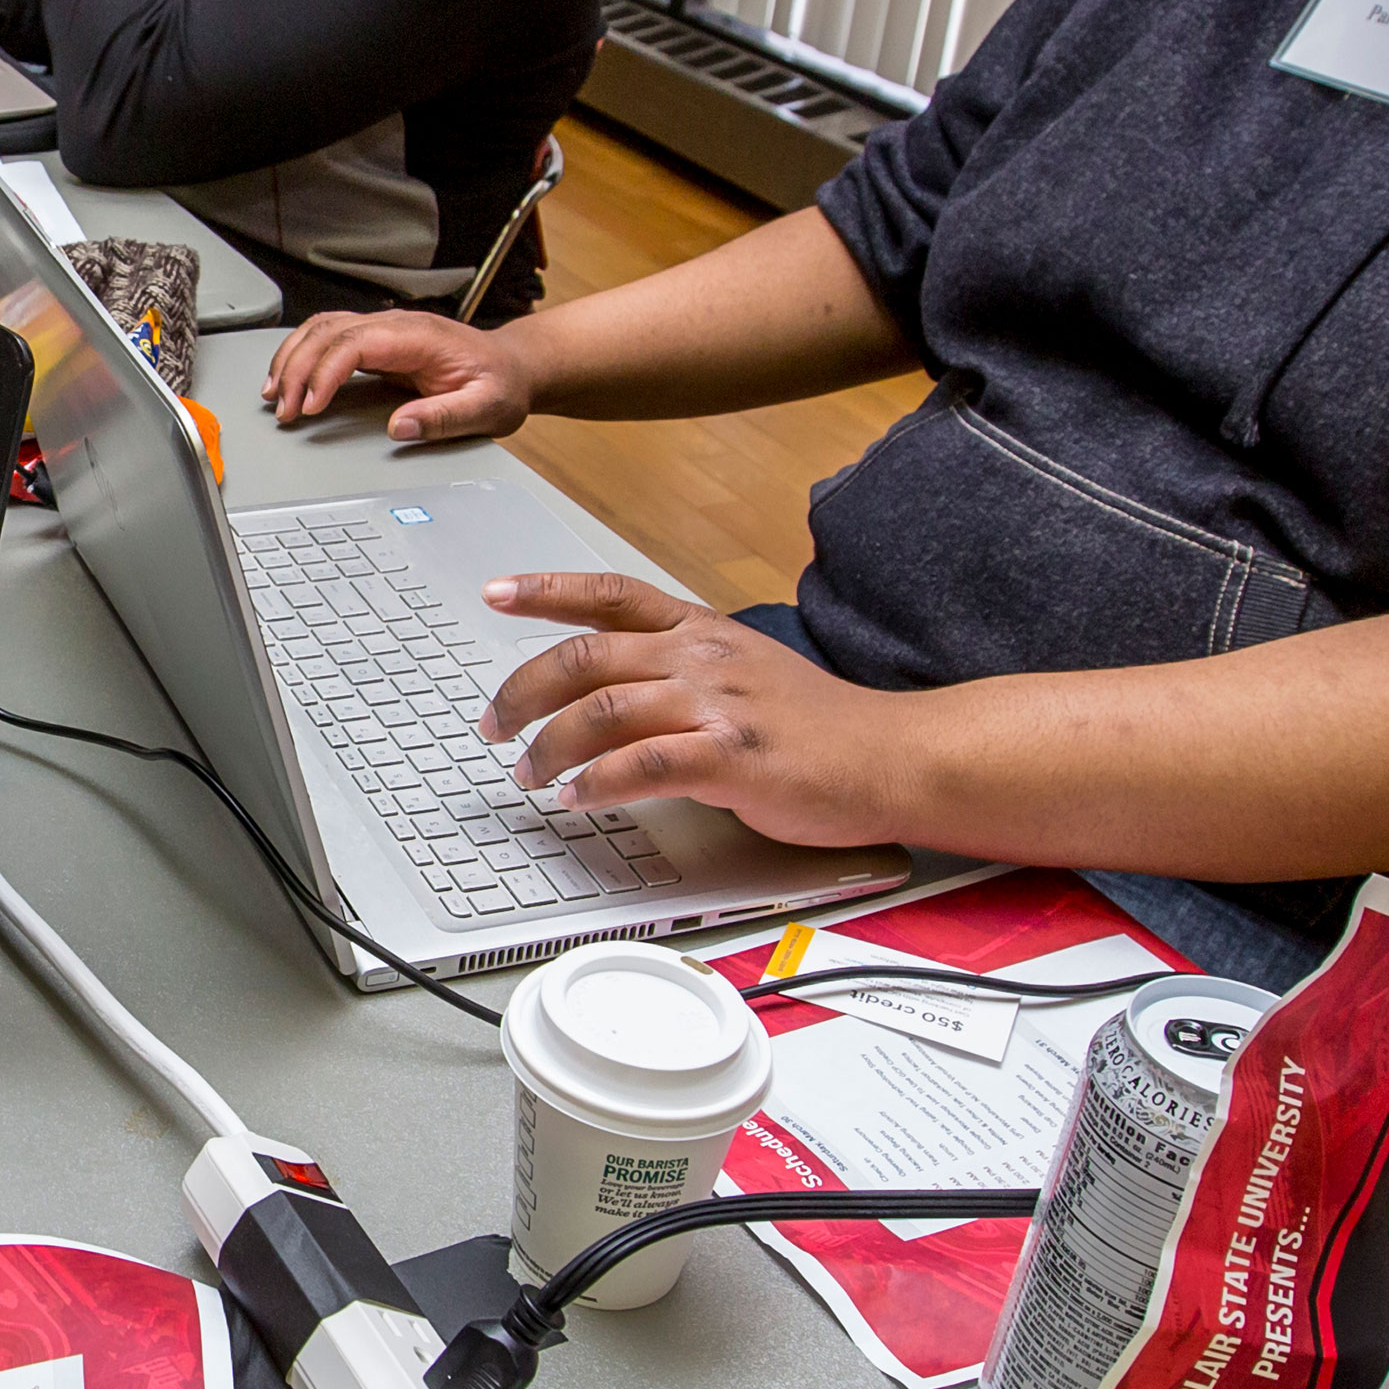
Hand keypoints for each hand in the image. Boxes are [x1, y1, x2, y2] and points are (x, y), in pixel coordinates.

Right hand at [261, 308, 533, 441]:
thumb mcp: (487, 407)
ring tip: (274, 394)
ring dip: (292, 358)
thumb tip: (398, 428)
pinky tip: (289, 379)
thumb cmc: (500, 384)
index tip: (311, 405)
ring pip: (322, 329)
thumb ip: (444, 418)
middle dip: (297, 369)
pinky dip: (302, 355)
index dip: (326, 371)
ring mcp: (385, 330)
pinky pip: (329, 338)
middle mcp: (397, 326)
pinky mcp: (378, 342)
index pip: (356, 342)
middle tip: (284, 409)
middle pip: (329, 331)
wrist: (512, 366)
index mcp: (420, 336)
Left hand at [474, 575, 902, 846]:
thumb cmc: (819, 726)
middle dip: (522, 691)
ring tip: (529, 774)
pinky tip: (579, 799)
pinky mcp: (731, 758)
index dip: (545, 590)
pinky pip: (641, 765)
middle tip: (494, 725)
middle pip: (584, 656)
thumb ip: (678, 674)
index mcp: (701, 630)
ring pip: (599, 711)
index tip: (495, 592)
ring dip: (548, 747)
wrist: (894, 757)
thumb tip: (606, 696)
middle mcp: (702, 656)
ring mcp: (717, 704)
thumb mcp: (743, 673)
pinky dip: (597, 785)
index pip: (609, 593)